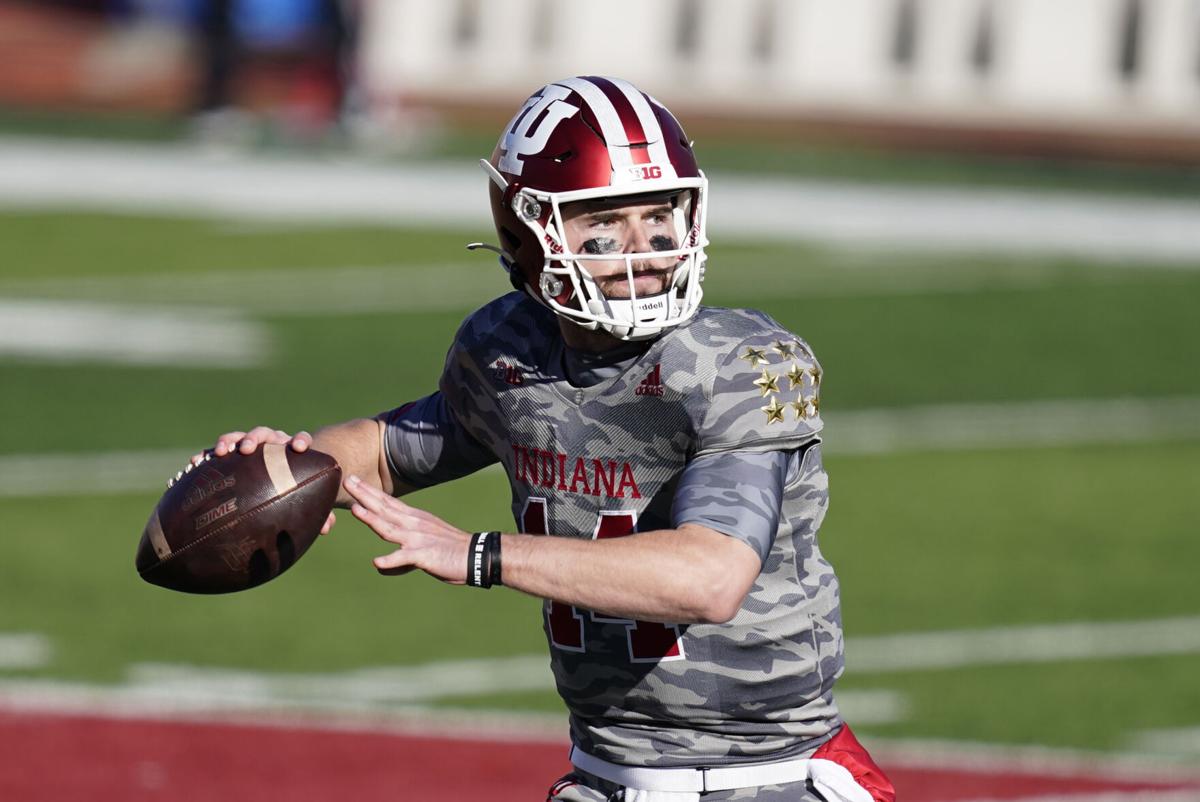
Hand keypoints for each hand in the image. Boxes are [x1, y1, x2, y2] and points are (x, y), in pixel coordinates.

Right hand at [189, 426, 335, 534]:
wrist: (282, 477)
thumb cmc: (298, 489)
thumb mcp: (310, 498)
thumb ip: (320, 511)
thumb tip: (327, 528)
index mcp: (293, 450)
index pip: (299, 439)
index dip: (300, 440)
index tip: (300, 447)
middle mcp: (271, 444)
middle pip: (264, 434)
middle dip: (254, 438)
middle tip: (246, 447)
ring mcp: (250, 447)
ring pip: (238, 438)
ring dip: (229, 441)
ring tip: (220, 452)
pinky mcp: (231, 455)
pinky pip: (216, 453)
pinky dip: (206, 456)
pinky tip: (193, 466)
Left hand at [342, 474, 471, 582]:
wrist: (477, 555)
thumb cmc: (450, 551)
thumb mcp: (422, 548)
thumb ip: (399, 555)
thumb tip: (380, 565)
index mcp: (413, 519)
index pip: (387, 502)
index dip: (369, 492)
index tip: (353, 479)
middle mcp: (413, 525)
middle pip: (384, 508)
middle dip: (365, 495)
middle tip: (348, 480)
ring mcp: (418, 539)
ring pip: (390, 528)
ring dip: (372, 519)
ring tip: (356, 510)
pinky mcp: (424, 555)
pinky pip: (405, 558)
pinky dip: (391, 561)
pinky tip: (378, 562)